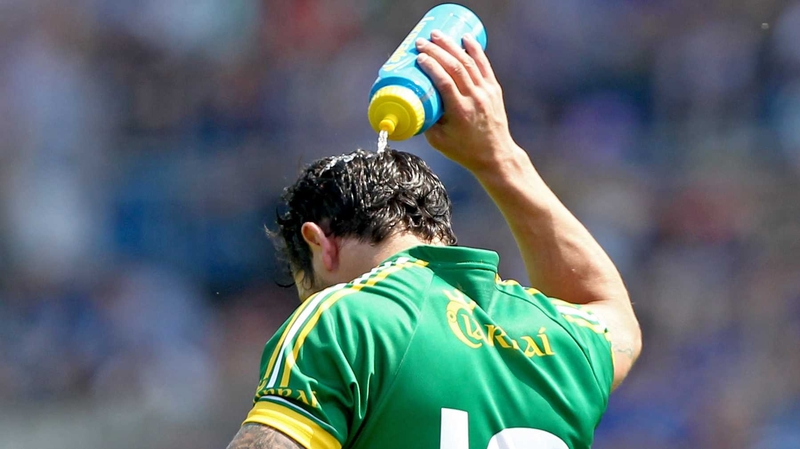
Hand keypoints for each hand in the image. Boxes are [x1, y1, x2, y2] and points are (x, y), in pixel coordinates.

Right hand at [416, 30, 516, 171]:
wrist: (495, 155)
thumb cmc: (464, 150)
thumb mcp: (439, 141)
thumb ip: (425, 121)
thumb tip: (412, 102)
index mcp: (459, 111)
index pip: (444, 81)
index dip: (431, 66)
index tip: (419, 57)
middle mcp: (474, 98)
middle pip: (455, 67)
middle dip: (437, 50)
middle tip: (422, 41)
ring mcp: (486, 92)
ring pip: (468, 62)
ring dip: (452, 45)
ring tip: (437, 35)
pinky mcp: (494, 89)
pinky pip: (484, 65)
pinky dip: (475, 49)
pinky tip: (465, 38)